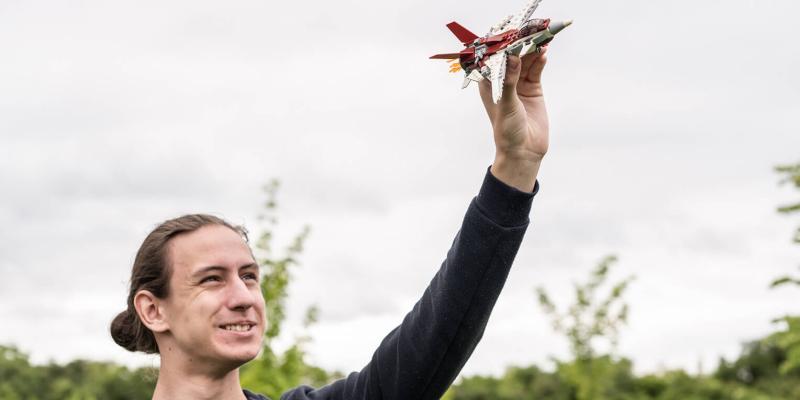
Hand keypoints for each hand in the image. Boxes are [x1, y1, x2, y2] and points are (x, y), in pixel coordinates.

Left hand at [479, 48, 548, 191]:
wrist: (524, 151)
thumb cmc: (507, 131)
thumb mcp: (507, 105)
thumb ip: (509, 81)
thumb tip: (511, 58)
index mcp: (489, 85)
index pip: (494, 60)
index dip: (501, 47)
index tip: (509, 36)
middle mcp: (503, 82)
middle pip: (512, 58)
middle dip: (520, 46)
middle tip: (529, 33)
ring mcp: (519, 85)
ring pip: (525, 62)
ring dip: (532, 51)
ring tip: (540, 39)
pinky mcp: (533, 89)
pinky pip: (536, 70)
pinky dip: (540, 61)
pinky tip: (544, 53)